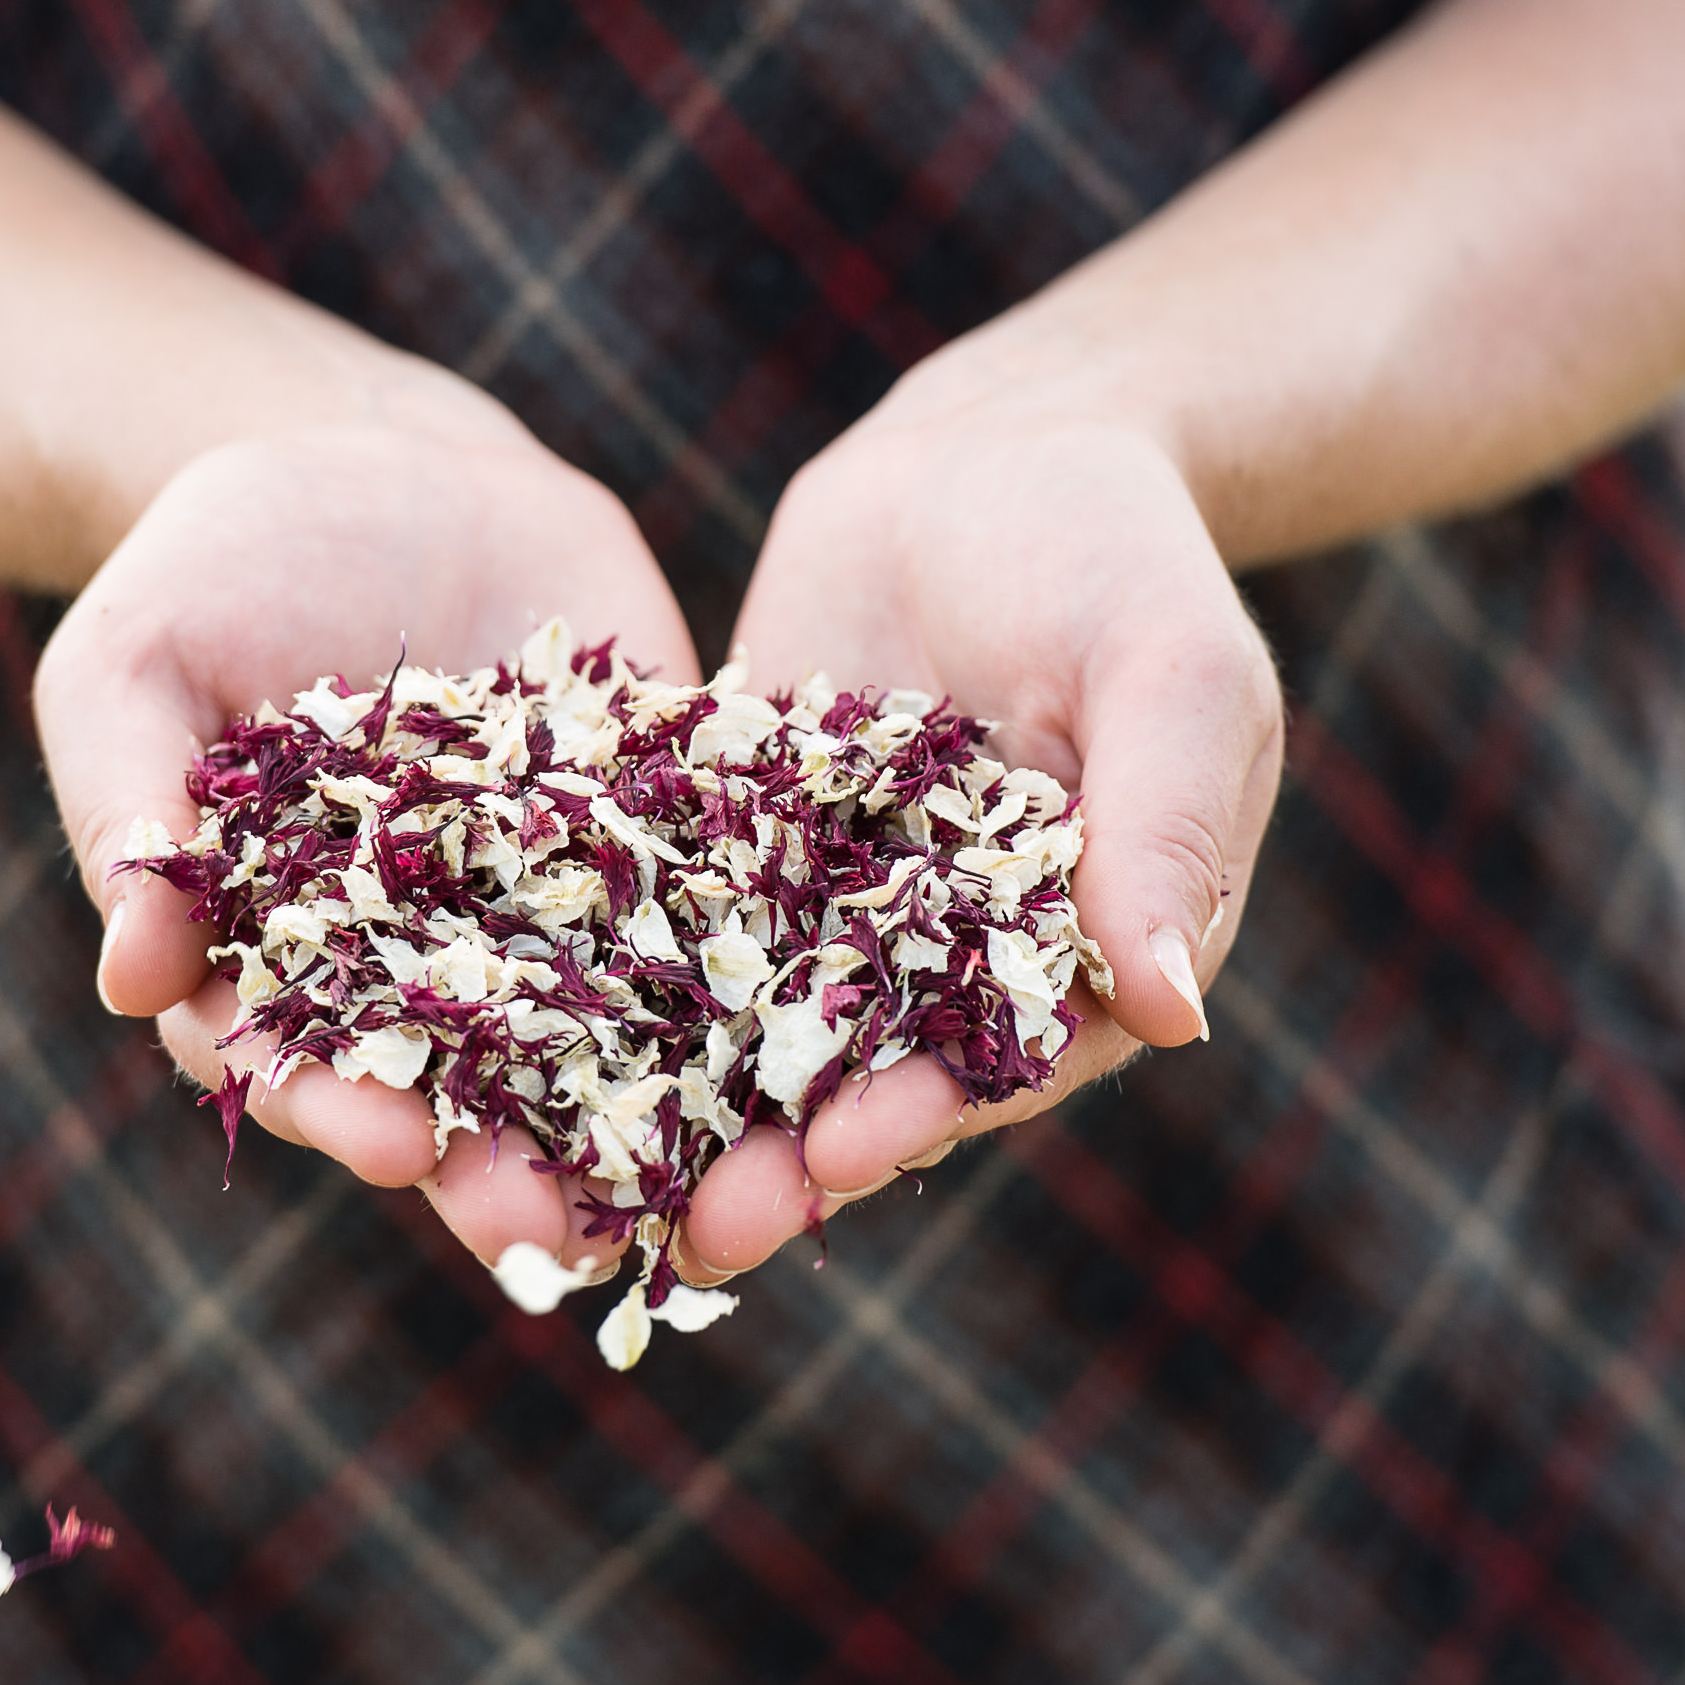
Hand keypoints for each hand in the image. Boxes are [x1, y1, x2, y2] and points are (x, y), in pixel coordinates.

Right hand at [37, 370, 698, 1275]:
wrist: (371, 460)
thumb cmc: (208, 570)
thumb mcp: (130, 668)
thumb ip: (125, 813)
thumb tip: (129, 980)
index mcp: (282, 954)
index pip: (302, 1063)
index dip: (343, 1112)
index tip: (394, 1147)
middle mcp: (422, 961)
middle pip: (456, 1093)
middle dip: (501, 1172)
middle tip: (548, 1234)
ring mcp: (548, 906)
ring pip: (598, 1043)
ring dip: (641, 1128)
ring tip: (692, 1199)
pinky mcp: (655, 831)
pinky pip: (715, 911)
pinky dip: (760, 975)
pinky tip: (813, 1025)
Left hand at [673, 359, 1282, 1281]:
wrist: (996, 448)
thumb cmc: (1122, 551)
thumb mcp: (1170, 671)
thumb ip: (1165, 828)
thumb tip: (1170, 1011)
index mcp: (1079, 952)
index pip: (997, 1061)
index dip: (921, 1117)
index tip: (844, 1157)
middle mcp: (950, 959)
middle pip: (861, 1081)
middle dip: (780, 1162)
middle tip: (696, 1236)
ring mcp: (836, 908)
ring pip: (751, 1033)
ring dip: (680, 1115)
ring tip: (593, 1185)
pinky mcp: (739, 847)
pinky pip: (669, 926)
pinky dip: (601, 986)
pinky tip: (513, 1036)